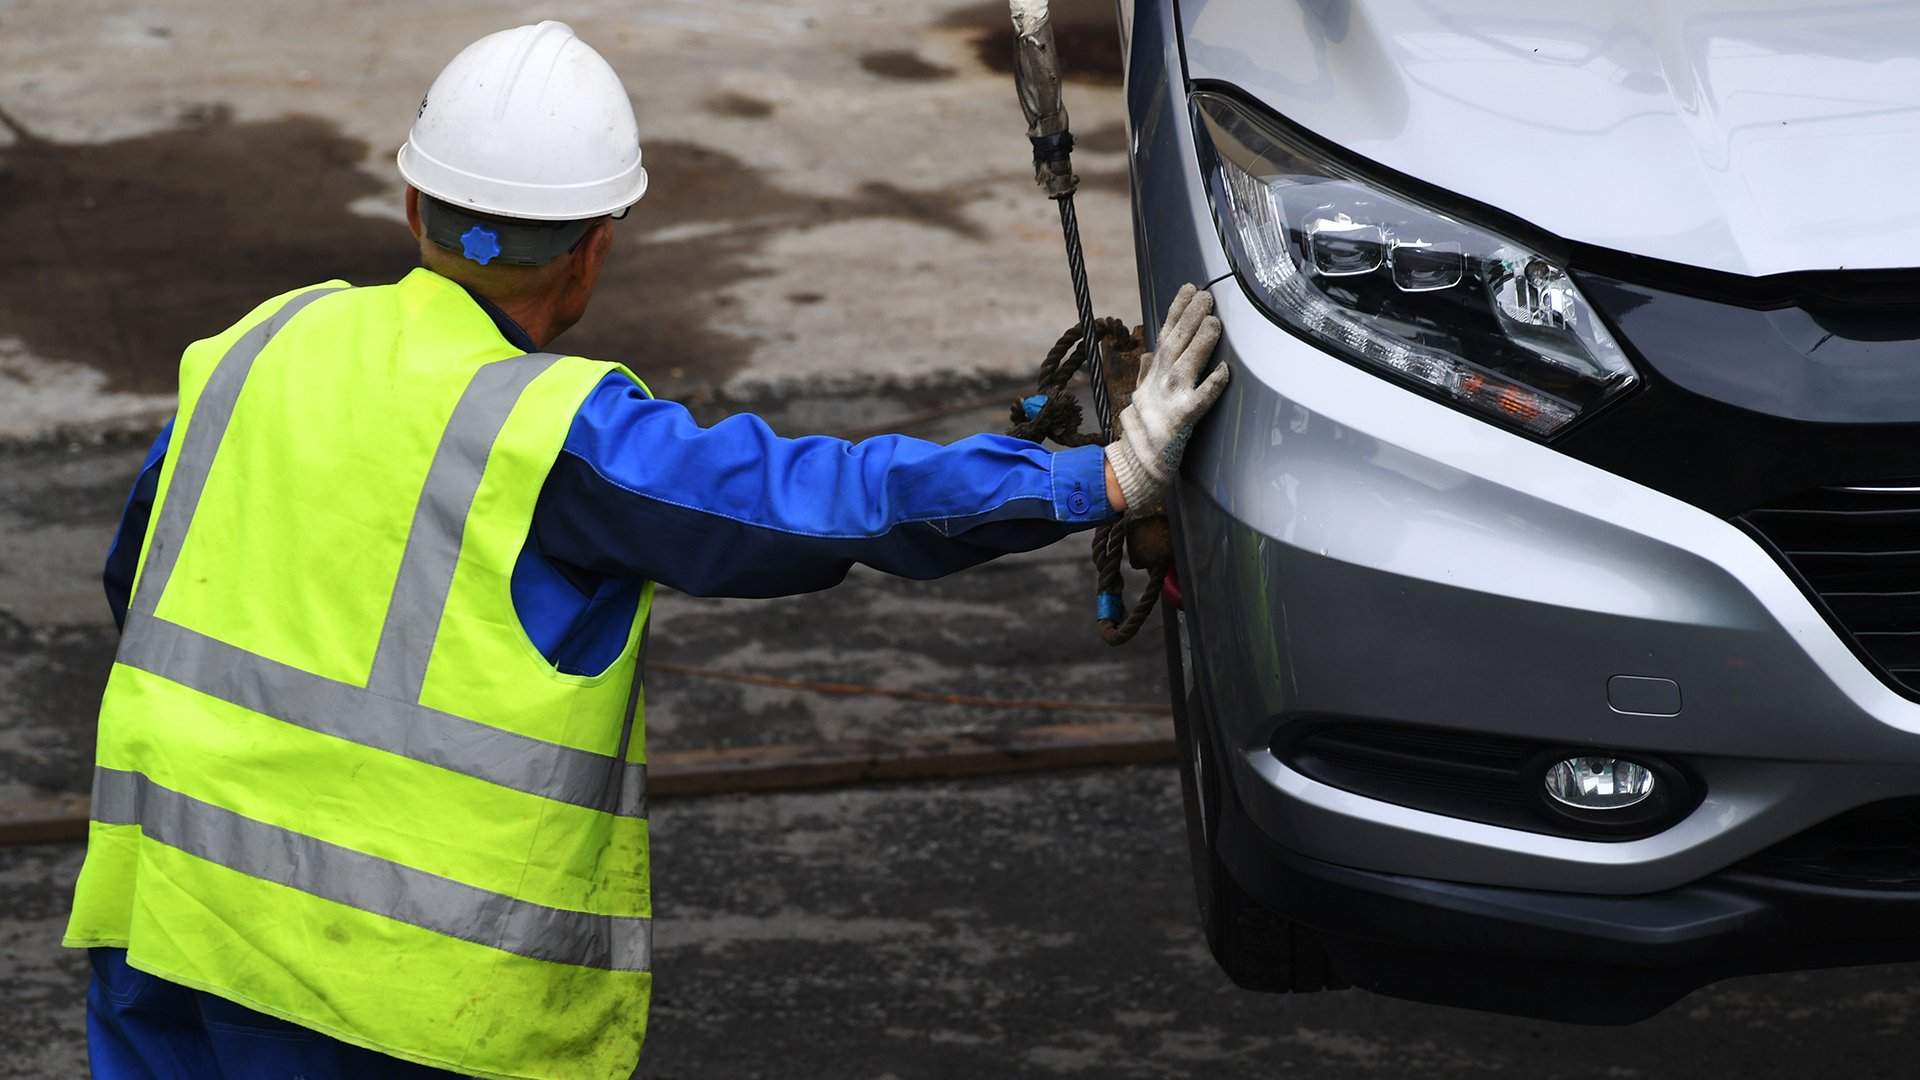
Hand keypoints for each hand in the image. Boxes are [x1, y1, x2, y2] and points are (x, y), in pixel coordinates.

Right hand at [1104, 284, 1227, 513]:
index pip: (1166, 333)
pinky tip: (1224, 372)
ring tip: (1214, 322)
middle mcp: (1161, 381)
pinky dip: (1212, 386)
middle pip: (1176, 343)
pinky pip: (1201, 400)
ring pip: (1187, 365)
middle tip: (1206, 296)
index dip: (1177, 309)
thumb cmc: (1141, 429)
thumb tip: (1149, 351)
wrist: (1136, 462)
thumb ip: (1146, 371)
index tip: (1189, 288)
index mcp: (1154, 372)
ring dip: (1200, 343)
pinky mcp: (1183, 419)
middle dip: (1190, 317)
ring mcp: (1171, 399)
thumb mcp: (1139, 395)